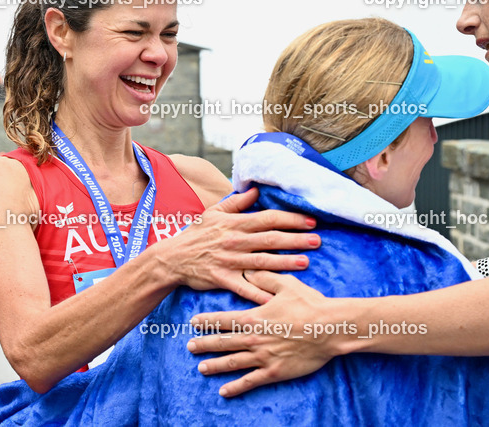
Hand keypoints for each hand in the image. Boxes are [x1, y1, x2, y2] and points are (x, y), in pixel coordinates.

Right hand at [155, 188, 319, 303]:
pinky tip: (278, 296)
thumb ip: (236, 203)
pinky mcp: (223, 280)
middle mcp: (235, 241)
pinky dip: (261, 293)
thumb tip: (255, 191)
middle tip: (317, 240)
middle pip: (270, 239)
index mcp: (235, 224)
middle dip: (296, 239)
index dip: (290, 219)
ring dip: (286, 262)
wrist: (171, 259)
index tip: (309, 221)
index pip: (267, 219)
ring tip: (306, 262)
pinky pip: (245, 288)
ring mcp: (230, 261)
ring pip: (263, 261)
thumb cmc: (194, 235)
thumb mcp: (213, 213)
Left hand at [186, 270, 337, 396]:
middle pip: (223, 342)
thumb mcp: (285, 284)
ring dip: (214, 365)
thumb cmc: (309, 304)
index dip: (207, 321)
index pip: (224, 319)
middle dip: (204, 344)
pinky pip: (250, 381)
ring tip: (201, 368)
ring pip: (232, 362)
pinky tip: (223, 391)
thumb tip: (248, 270)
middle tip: (189, 347)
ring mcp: (263, 357)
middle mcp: (254, 338)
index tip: (193, 323)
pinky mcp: (274, 371)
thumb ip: (264, 278)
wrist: (329, 328)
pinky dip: (235, 387)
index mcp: (254, 317)